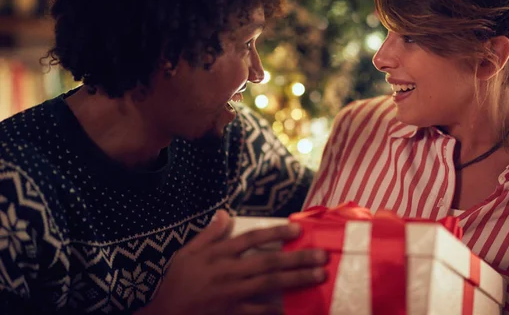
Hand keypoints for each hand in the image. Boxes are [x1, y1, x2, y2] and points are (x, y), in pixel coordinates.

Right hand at [138, 210, 327, 314]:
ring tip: (318, 276)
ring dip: (296, 280)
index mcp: (218, 254)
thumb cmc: (176, 283)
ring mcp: (232, 295)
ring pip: (270, 285)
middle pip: (269, 262)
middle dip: (297, 258)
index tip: (297, 229)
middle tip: (322, 256)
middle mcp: (229, 272)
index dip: (276, 232)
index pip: (252, 238)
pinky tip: (296, 305)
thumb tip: (225, 213)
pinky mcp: (233, 313)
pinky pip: (260, 311)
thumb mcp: (186, 253)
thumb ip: (209, 234)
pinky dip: (278, 308)